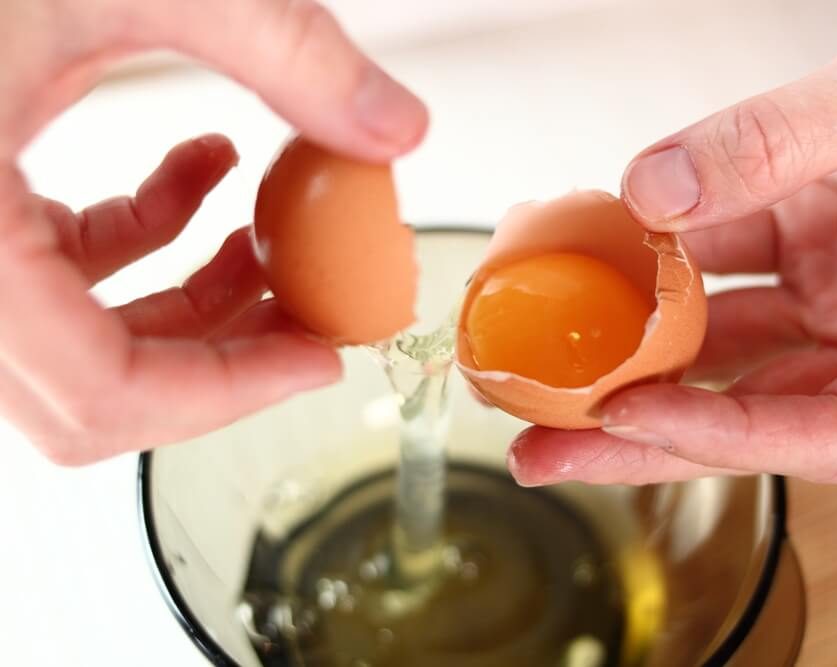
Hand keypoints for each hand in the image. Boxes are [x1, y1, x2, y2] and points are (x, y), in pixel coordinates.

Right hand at [0, 0, 427, 463]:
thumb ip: (284, 50)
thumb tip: (393, 125)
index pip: (100, 388)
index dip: (230, 392)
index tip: (317, 359)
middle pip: (93, 387)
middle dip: (220, 359)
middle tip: (308, 317)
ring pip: (80, 337)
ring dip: (192, 302)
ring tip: (271, 244)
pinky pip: (57, 268)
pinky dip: (143, 241)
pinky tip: (204, 173)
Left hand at [510, 0, 836, 485]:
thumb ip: (782, 140)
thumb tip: (654, 191)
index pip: (835, 430)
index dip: (724, 435)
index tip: (628, 414)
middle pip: (761, 408)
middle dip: (647, 431)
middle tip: (547, 447)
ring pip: (736, 342)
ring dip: (642, 351)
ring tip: (552, 361)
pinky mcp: (824, 239)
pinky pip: (732, 263)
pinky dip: (669, 263)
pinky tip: (607, 260)